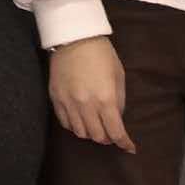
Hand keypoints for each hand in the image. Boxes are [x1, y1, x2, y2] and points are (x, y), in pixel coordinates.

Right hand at [46, 35, 133, 151]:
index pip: (115, 131)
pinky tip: (80, 119)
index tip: (129, 147)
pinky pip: (65, 123)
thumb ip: (119, 101)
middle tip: (112, 133)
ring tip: (95, 126)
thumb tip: (116, 118)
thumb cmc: (101, 54)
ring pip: (80, 133)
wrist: (74, 38)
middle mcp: (86, 105)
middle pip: (97, 136)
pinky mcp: (56, 98)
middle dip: (108, 138)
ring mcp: (68, 103)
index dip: (124, 142)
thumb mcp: (118, 76)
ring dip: (91, 133)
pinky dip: (75, 126)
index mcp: (105, 99)